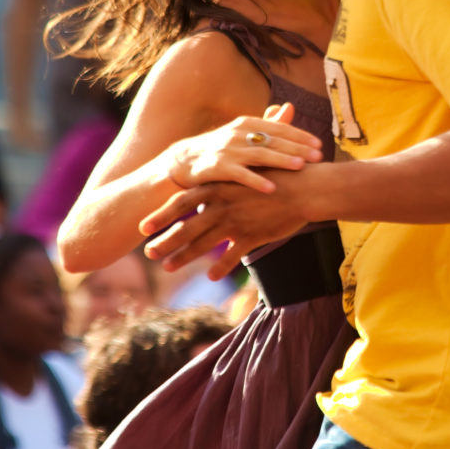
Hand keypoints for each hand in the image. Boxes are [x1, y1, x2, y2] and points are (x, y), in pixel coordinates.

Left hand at [140, 166, 317, 275]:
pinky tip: (212, 277)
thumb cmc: (279, 174)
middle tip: (148, 253)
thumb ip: (225, 183)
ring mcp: (237, 221)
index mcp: (219, 185)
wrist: (306, 186)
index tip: (143, 226)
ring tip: (167, 267)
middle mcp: (223, 204)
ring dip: (183, 257)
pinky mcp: (253, 235)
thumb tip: (207, 193)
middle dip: (165, 240)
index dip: (161, 215)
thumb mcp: (248, 171)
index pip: (181, 201)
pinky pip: (232, 255)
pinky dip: (221, 267)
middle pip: (187, 225)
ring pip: (203, 243)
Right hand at [162, 103, 322, 193]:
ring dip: (281, 160)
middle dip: (298, 148)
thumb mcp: (243, 132)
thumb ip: (268, 122)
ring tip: (301, 167)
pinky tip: (271, 188)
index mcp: (248, 124)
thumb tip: (290, 106)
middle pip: (273, 140)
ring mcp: (227, 150)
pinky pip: (240, 174)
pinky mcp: (217, 167)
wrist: (183, 161)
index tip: (319, 145)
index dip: (300, 136)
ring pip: (259, 154)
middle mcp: (239, 134)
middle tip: (318, 156)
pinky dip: (255, 180)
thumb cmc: (220, 147)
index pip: (279, 128)